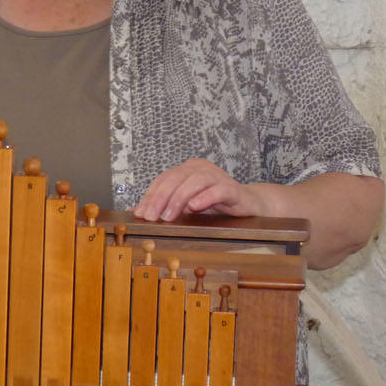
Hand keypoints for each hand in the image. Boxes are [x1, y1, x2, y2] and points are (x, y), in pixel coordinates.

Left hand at [133, 158, 270, 221]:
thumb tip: (138, 212)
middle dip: (160, 198)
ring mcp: (218, 176)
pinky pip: (218, 190)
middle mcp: (201, 168)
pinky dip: (205, 198)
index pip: (164, 179)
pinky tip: (194, 207)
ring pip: (194, 182)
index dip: (151, 195)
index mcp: (188, 169)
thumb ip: (165, 206)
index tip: (141, 213)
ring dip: (179, 199)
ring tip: (168, 217)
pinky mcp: (232, 188)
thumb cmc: (216, 205)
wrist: (248, 206)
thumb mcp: (186, 206)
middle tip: (152, 217)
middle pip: (176, 178)